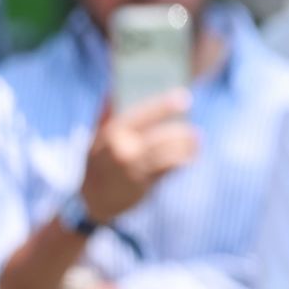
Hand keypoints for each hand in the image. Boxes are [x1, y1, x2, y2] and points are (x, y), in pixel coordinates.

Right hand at [80, 91, 199, 223]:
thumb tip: (114, 89)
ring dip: (186, 149)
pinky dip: (180, 163)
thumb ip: (106, 114)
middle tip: (194, 132)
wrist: (92, 200)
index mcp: (111, 133)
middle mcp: (122, 151)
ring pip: (168, 155)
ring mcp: (132, 170)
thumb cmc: (98, 162)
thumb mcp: (96, 138)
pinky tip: (189, 158)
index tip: (184, 96)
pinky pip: (168, 171)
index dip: (164, 105)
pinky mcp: (142, 185)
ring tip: (196, 142)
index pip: (142, 114)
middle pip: (161, 138)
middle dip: (182, 133)